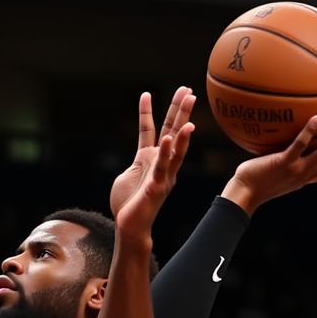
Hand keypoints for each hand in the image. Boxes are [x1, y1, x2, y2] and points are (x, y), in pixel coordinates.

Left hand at [111, 87, 195, 239]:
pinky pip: (162, 167)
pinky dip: (164, 152)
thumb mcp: (128, 175)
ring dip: (182, 124)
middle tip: (187, 89)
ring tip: (188, 105)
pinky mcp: (157, 187)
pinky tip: (166, 138)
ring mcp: (161, 175)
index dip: (147, 112)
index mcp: (150, 159)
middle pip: (171, 131)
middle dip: (179, 110)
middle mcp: (160, 164)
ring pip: (174, 146)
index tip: (145, 93)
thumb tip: (140, 155)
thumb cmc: (128, 203)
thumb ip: (135, 162)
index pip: (150, 130)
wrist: (129, 227)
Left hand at [221, 116, 316, 214]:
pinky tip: (316, 118)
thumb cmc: (254, 183)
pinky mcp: (284, 165)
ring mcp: (296, 170)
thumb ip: (282, 160)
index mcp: (304, 178)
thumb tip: (280, 142)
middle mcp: (304, 175)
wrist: (242, 194)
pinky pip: (300, 146)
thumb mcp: (274, 173)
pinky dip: (309, 132)